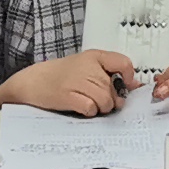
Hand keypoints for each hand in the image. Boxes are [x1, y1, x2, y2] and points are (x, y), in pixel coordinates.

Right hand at [1, 51, 136, 116]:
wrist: (33, 81)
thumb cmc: (62, 75)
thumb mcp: (87, 66)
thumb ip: (111, 73)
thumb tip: (135, 86)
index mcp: (95, 56)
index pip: (124, 64)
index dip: (128, 78)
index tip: (123, 86)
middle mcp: (88, 66)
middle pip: (115, 90)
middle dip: (110, 100)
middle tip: (96, 98)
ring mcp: (78, 81)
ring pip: (106, 102)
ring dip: (100, 108)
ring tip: (88, 102)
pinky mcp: (68, 96)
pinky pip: (91, 109)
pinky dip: (88, 111)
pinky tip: (80, 106)